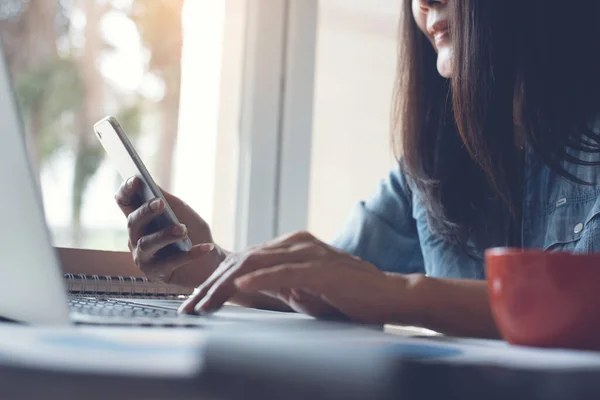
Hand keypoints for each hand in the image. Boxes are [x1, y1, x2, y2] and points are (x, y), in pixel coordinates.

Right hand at [115, 176, 224, 286]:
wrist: (211, 261)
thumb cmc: (193, 232)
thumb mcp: (181, 211)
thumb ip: (166, 199)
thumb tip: (151, 184)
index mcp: (140, 219)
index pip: (124, 202)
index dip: (126, 190)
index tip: (136, 179)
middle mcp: (136, 238)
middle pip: (133, 222)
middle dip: (146, 211)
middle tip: (160, 203)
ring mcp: (143, 258)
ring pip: (147, 244)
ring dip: (165, 234)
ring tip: (183, 229)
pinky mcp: (156, 274)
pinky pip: (171, 262)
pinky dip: (190, 254)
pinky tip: (206, 247)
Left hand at [179, 231, 410, 323]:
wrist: (388, 296)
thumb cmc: (347, 295)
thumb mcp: (303, 290)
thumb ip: (275, 284)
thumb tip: (242, 290)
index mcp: (290, 246)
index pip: (243, 261)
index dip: (215, 282)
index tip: (196, 302)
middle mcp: (296, 244)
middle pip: (243, 260)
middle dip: (211, 285)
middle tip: (189, 307)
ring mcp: (309, 253)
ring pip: (256, 264)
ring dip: (225, 285)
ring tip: (204, 302)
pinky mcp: (322, 269)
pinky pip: (284, 272)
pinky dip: (259, 280)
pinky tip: (239, 289)